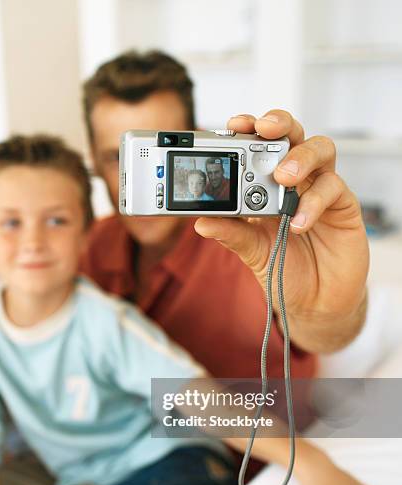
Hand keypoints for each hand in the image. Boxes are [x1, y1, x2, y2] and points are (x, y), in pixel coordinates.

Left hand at [194, 110, 368, 352]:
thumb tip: (200, 221)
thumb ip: (231, 234)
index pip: (258, 147)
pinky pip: (333, 188)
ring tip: (284, 177)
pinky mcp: (343, 205)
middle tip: (264, 129)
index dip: (248, 130)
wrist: (314, 301)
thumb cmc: (282, 269)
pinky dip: (314, 201)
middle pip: (291, 135)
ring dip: (300, 158)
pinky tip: (298, 222)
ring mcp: (318, 189)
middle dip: (278, 124)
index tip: (233, 124)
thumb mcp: (251, 251)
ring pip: (319, 150)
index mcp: (264, 186)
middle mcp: (293, 180)